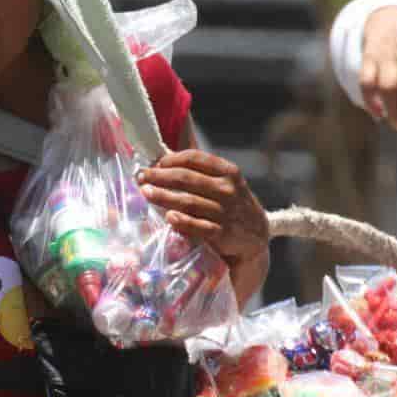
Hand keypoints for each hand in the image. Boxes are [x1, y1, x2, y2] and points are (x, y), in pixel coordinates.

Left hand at [137, 149, 270, 302]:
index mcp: (228, 172)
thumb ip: (201, 174)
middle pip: (186, 178)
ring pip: (188, 201)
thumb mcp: (225, 184)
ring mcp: (225, 211)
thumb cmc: (231, 206)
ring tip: (145, 193)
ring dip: (163, 196)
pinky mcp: (222, 233)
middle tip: (141, 177)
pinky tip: (168, 217)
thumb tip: (162, 163)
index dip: (171, 159)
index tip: (155, 163)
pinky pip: (198, 226)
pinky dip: (182, 221)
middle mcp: (227, 189)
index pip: (194, 158)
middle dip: (160, 176)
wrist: (255, 237)